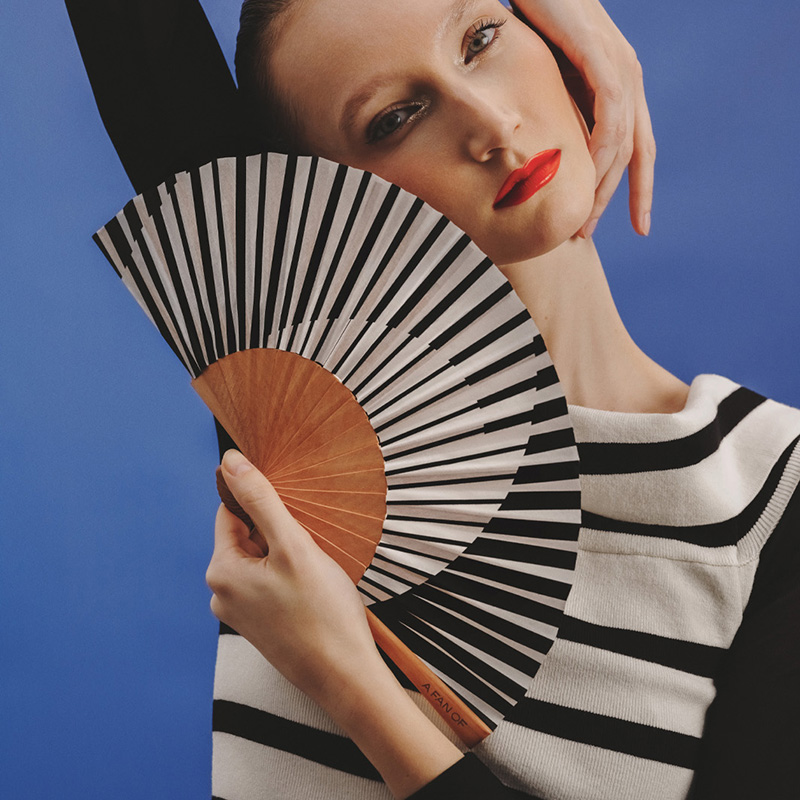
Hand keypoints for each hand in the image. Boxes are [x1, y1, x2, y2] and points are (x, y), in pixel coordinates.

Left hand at [206, 449, 378, 708]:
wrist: (344, 675)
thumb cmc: (322, 612)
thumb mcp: (293, 545)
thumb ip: (261, 500)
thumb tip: (231, 461)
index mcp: (221, 571)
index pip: (231, 512)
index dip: (262, 504)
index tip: (293, 512)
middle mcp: (222, 594)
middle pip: (246, 536)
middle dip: (278, 532)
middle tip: (309, 547)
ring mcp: (240, 612)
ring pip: (261, 559)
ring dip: (286, 554)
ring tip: (314, 572)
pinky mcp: (260, 625)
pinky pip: (269, 583)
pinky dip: (289, 576)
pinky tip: (312, 589)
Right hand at [512, 0, 654, 236]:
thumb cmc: (536, 20)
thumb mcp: (549, 77)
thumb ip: (557, 110)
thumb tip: (541, 149)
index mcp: (621, 85)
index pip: (637, 146)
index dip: (638, 188)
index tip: (638, 225)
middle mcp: (630, 79)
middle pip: (637, 152)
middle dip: (619, 198)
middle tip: (590, 234)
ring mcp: (623, 69)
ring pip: (622, 143)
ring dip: (602, 186)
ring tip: (583, 219)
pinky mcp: (605, 60)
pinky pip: (610, 119)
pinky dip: (600, 153)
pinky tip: (586, 179)